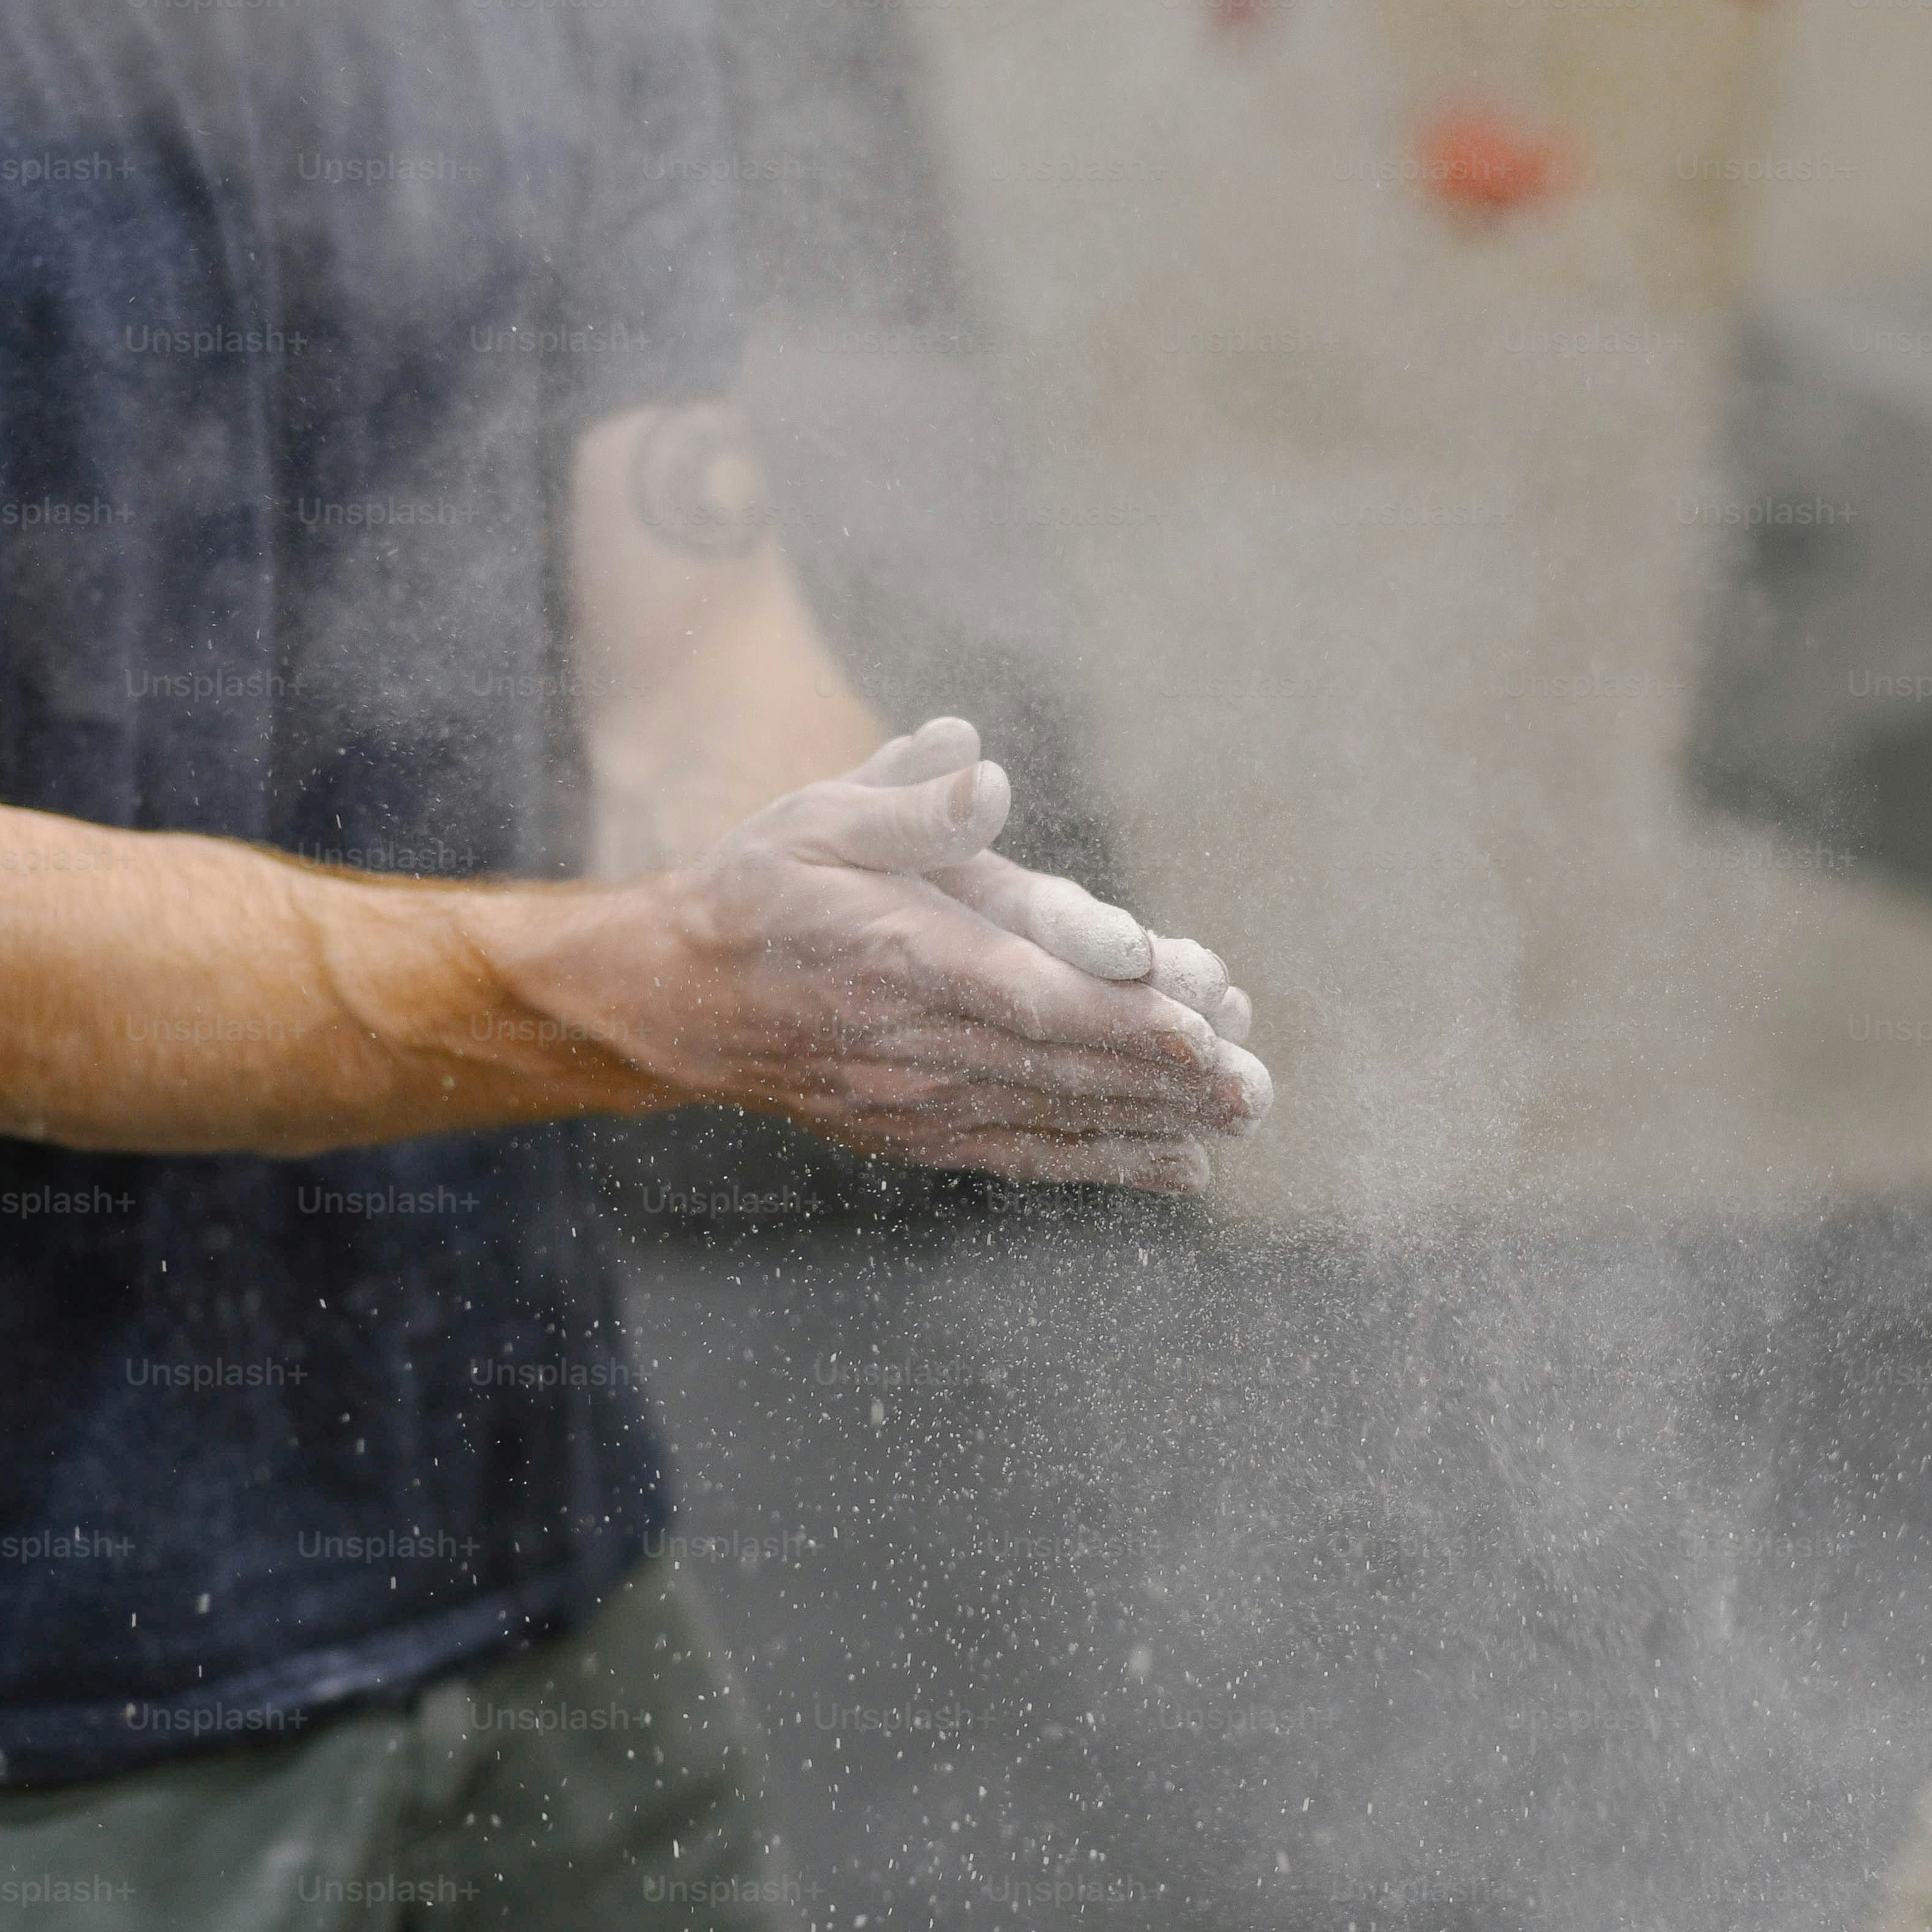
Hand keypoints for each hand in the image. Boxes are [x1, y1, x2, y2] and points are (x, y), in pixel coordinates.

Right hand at [582, 735, 1264, 1190]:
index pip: (1025, 992)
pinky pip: (1024, 1153)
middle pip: (1060, 1063)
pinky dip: (1104, 1162)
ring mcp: (917, 1098)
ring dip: (1152, 1119)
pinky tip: (1180, 1165)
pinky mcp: (917, 1132)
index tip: (1199, 1023)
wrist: (676, 1000)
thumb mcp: (815, 817)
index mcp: (898, 955)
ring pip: (1053, 1114)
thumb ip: (908, 803)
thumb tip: (983, 766)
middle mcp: (914, 1041)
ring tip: (1239, 1117)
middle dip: (1164, 1075)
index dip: (1117, 1013)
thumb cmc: (760, 890)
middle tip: (1254, 1082)